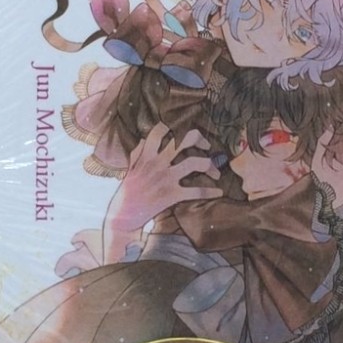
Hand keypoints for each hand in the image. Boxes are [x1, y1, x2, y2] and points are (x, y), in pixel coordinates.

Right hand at [103, 124, 222, 261]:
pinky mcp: (171, 195)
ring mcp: (166, 178)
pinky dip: (210, 192)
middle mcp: (158, 163)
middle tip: (206, 145)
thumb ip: (138, 153)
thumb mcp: (130, 168)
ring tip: (216, 172)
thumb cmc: (127, 192)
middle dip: (200, 139)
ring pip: (195, 162)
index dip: (174, 127)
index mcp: (146, 155)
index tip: (183, 132)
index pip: (160, 131)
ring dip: (209, 165)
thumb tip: (144, 140)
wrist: (123, 216)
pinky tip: (218, 192)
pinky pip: (196, 191)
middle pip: (184, 140)